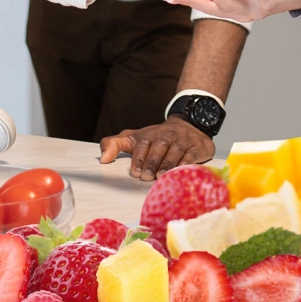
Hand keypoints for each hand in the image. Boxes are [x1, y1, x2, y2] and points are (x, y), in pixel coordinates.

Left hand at [99, 117, 214, 180]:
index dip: (139, 158)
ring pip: (175, 151)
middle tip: (146, 177)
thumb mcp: (135, 138)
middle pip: (159, 147)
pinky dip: (187, 163)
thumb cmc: (157, 138)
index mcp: (150, 134)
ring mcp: (183, 140)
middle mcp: (167, 135)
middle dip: (152, 162)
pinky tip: (181, 171)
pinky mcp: (197, 146)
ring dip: (168, 163)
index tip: (135, 172)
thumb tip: (102, 159)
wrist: (190, 124)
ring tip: (161, 176)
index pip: (143, 144)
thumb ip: (115, 144)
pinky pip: (192, 154)